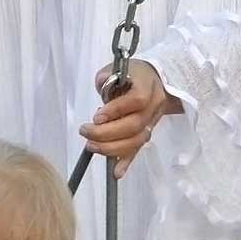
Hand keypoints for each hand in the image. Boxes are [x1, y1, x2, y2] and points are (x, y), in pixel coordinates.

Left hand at [80, 60, 181, 179]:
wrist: (154, 81)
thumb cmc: (132, 74)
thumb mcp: (118, 67)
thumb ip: (107, 77)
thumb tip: (102, 85)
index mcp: (148, 86)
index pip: (136, 100)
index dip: (116, 110)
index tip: (96, 116)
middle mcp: (154, 105)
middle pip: (134, 125)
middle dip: (107, 133)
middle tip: (86, 132)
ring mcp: (152, 121)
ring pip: (137, 140)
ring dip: (112, 148)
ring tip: (91, 145)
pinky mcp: (147, 133)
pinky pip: (138, 149)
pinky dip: (126, 161)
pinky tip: (116, 172)